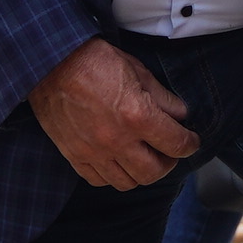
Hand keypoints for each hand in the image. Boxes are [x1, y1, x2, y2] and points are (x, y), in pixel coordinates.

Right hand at [27, 39, 199, 190]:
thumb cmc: (94, 60)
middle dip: (168, 163)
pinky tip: (117, 161)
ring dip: (140, 173)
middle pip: (154, 172)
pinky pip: (98, 180)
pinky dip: (112, 175)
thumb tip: (180, 115)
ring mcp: (94, 151)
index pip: (176, 143)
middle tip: (168, 151)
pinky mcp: (74, 155)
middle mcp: (117, 140)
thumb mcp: (138, 70)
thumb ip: (162, 97)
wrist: (51, 62)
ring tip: (143, 157)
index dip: (190, 144)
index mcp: (137, 115)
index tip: (191, 141)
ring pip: (127, 182)